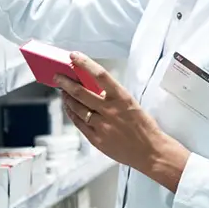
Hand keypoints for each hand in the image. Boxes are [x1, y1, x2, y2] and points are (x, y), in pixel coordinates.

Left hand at [57, 53, 189, 191]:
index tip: (74, 56)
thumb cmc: (144, 127)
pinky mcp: (96, 139)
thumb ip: (113, 96)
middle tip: (58, 76)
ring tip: (62, 91)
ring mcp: (102, 125)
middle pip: (81, 92)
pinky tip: (69, 108)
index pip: (101, 75)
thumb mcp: (132, 104)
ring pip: (77, 108)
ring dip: (67, 98)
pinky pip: (79, 123)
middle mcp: (110, 110)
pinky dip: (71, 113)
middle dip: (66, 82)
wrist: (150, 151)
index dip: (85, 64)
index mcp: (122, 98)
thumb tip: (94, 87)